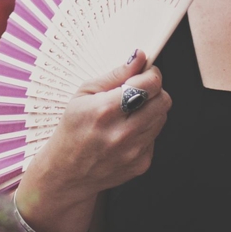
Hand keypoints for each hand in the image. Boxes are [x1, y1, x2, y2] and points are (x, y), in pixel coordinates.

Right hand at [12, 50, 170, 231]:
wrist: (67, 173)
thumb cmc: (72, 131)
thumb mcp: (83, 94)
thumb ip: (114, 75)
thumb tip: (138, 58)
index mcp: (104, 111)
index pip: (149, 85)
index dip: (152, 74)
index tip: (146, 73)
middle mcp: (121, 134)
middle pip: (163, 101)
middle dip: (155, 91)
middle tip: (140, 92)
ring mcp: (134, 152)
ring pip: (162, 118)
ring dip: (151, 110)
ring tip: (129, 114)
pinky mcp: (142, 164)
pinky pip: (155, 137)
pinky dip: (145, 130)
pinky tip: (126, 133)